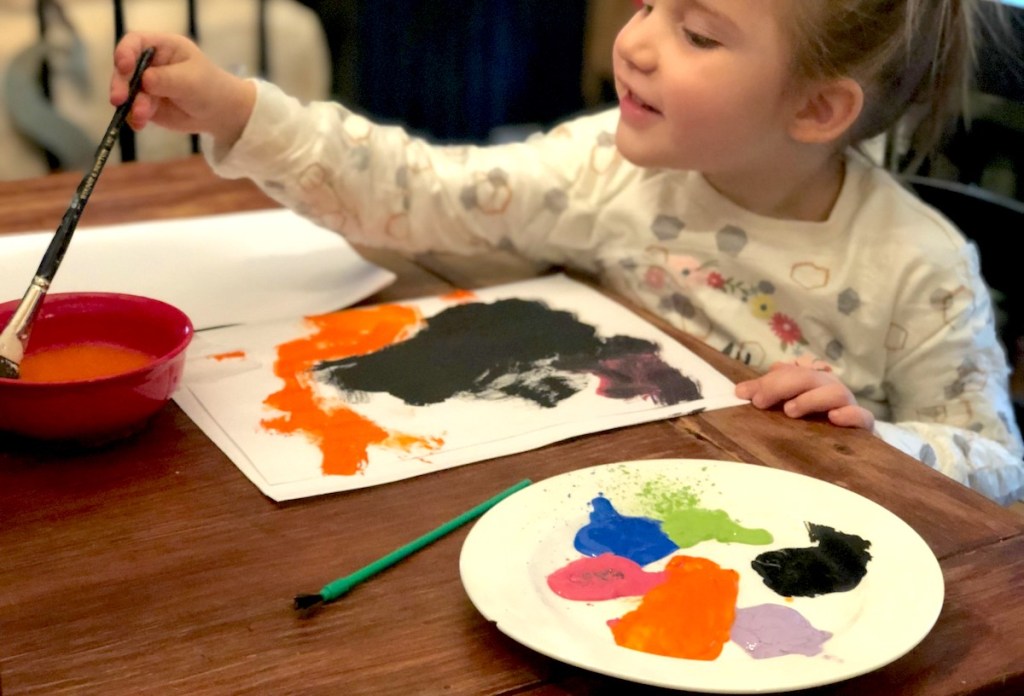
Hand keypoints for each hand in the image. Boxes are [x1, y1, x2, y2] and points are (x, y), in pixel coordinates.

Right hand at [109, 31, 255, 145]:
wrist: (219, 114)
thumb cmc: (209, 88)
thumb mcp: (191, 81)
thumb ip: (167, 79)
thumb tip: (145, 80)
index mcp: (162, 47)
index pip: (135, 42)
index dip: (124, 52)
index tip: (123, 66)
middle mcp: (149, 63)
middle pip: (124, 68)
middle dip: (120, 83)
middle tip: (119, 99)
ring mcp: (145, 84)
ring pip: (127, 91)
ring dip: (130, 105)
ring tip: (142, 117)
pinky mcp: (146, 104)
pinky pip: (132, 109)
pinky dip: (134, 117)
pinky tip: (140, 124)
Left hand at [735, 362, 874, 428]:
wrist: (852, 448)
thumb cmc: (813, 422)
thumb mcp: (787, 405)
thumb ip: (767, 395)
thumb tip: (740, 391)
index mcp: (812, 381)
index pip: (790, 371)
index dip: (767, 380)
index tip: (743, 393)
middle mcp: (830, 388)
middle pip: (809, 377)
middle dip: (781, 385)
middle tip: (760, 401)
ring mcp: (848, 406)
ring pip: (836, 392)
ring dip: (811, 398)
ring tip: (790, 410)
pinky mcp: (864, 427)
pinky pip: (863, 417)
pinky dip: (850, 415)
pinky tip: (834, 418)